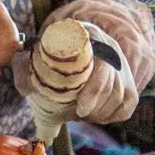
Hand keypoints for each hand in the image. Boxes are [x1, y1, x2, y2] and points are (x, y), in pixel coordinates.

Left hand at [12, 21, 138, 123]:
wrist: (73, 42)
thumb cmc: (53, 51)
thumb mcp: (39, 54)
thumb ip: (28, 69)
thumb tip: (25, 89)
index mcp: (91, 38)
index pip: (103, 67)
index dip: (94, 91)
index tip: (80, 108)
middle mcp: (112, 51)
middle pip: (113, 87)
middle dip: (95, 108)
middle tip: (76, 115)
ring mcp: (123, 68)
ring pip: (120, 98)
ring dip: (101, 113)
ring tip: (82, 114)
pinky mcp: (128, 84)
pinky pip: (127, 107)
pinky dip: (112, 116)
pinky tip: (96, 116)